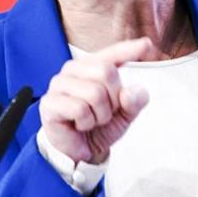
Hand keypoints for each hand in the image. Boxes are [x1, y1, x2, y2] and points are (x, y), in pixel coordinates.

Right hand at [39, 37, 150, 163]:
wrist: (79, 152)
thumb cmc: (98, 128)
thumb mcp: (124, 115)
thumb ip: (134, 102)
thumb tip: (132, 92)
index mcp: (92, 67)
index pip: (113, 54)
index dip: (130, 49)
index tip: (147, 44)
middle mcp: (74, 69)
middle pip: (107, 71)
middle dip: (113, 99)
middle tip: (103, 113)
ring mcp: (59, 84)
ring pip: (95, 92)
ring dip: (100, 115)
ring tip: (91, 120)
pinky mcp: (50, 102)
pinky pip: (80, 109)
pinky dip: (86, 122)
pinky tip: (79, 125)